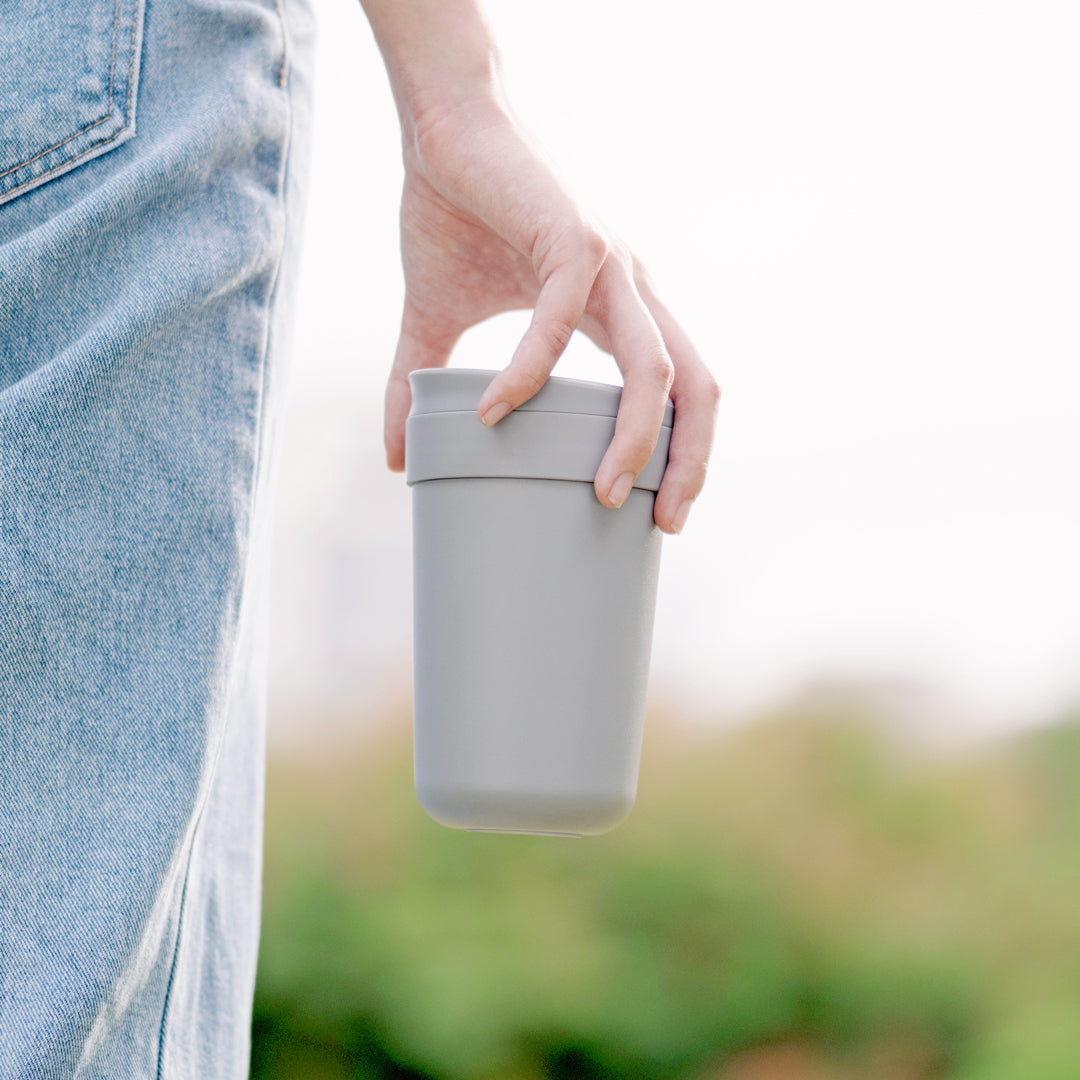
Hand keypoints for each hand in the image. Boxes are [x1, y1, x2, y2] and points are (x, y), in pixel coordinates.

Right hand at [382, 98, 718, 534]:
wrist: (443, 128)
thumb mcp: (436, 319)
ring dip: (636, 437)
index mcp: (616, 312)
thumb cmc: (454, 214)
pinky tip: (494, 411)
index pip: (677, 392)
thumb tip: (396, 462)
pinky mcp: (573, 235)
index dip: (681, 452)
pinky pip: (563, 320)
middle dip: (690, 461)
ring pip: (656, 366)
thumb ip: (421, 387)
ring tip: (600, 493)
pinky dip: (531, 372)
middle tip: (663, 524)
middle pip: (697, 387)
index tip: (655, 512)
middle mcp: (630, 292)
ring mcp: (610, 264)